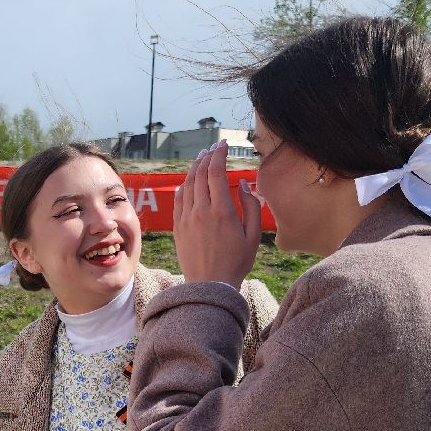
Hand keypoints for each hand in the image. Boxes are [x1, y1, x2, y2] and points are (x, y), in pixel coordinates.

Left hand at [173, 141, 261, 285]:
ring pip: (188, 184)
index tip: (223, 145)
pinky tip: (189, 181)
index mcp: (222, 211)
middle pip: (200, 174)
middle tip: (213, 148)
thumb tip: (244, 184)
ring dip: (195, 168)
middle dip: (207, 156)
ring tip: (202, 159)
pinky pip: (179, 199)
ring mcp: (186, 219)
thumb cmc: (236, 262)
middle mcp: (201, 211)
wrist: (209, 286)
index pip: (216, 172)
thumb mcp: (253, 236)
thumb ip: (252, 206)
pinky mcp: (178, 227)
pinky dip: (185, 186)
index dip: (218, 154)